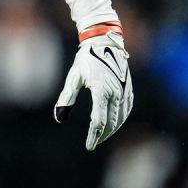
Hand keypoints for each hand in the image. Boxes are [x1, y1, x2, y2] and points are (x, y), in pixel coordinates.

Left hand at [54, 25, 132, 150]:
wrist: (104, 41)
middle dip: (102, 135)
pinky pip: (127, 109)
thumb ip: (67, 97)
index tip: (89, 145)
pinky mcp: (127, 88)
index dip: (93, 135)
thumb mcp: (74, 77)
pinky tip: (115, 123)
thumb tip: (59, 117)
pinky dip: (121, 119)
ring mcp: (123, 91)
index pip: (98, 120)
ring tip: (102, 136)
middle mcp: (115, 92)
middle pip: (111, 122)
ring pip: (121, 117)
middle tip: (93, 142)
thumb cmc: (86, 58)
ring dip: (112, 129)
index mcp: (101, 90)